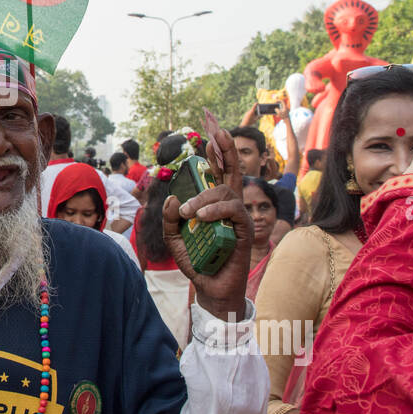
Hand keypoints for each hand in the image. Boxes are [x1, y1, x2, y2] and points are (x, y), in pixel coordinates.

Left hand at [162, 128, 251, 319]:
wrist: (210, 288)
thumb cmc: (196, 261)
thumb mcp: (175, 239)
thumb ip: (169, 219)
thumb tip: (173, 198)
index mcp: (213, 203)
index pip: (216, 170)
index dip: (215, 149)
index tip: (210, 125)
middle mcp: (228, 205)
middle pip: (230, 170)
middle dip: (225, 148)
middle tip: (218, 130)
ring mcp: (238, 216)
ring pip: (225, 191)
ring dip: (204, 197)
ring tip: (188, 212)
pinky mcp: (243, 230)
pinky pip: (232, 210)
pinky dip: (215, 210)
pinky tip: (200, 216)